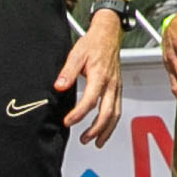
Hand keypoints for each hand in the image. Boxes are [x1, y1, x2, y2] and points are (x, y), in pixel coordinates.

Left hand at [60, 7, 126, 144]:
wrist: (109, 34)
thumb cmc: (93, 43)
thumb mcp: (76, 54)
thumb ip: (67, 72)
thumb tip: (59, 86)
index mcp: (100, 76)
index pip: (90, 100)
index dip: (79, 114)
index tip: (67, 121)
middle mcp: (111, 84)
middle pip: (107, 113)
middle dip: (95, 129)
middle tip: (84, 139)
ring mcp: (117, 87)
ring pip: (115, 114)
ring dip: (106, 130)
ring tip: (96, 142)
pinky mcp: (118, 88)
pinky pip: (117, 109)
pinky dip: (112, 123)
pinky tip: (105, 130)